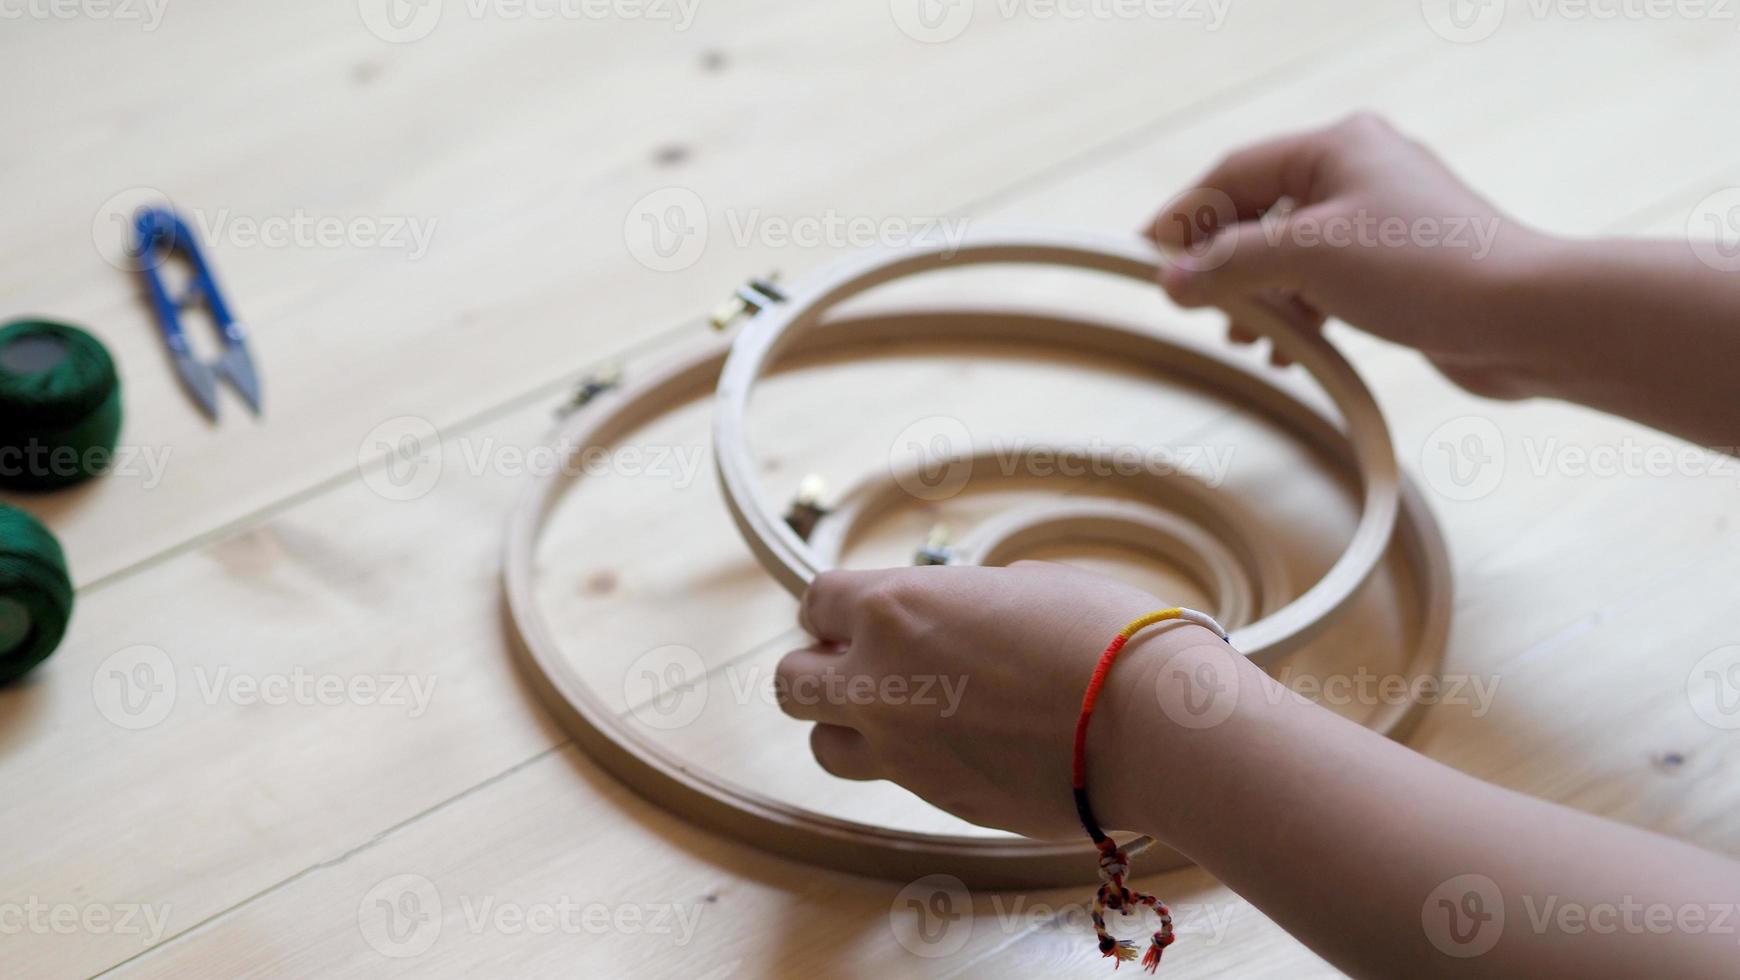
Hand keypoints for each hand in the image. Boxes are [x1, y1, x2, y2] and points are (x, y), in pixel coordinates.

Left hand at [776, 561, 1224, 838]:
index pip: (816, 602)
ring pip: (824, 746)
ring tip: (899, 710)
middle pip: (792, 683)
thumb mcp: (1020, 583)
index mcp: (894, 609)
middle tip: (865, 663)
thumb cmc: (1102, 635)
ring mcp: (903, 752)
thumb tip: (952, 615)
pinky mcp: (940, 802)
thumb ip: (958, 601)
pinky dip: (909, 762)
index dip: (835, 608)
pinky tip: (961, 742)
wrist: (1152, 725)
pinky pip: (892, 781)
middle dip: (819, 669)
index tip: (856, 613)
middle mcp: (879, 683)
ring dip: (847, 726)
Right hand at [1146, 112, 1557, 398]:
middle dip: (1224, 265)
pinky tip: (1290, 351)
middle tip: (1194, 307)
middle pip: (1259, 212)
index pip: (1232, 173)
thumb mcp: (1305, 260)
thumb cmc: (1426, 270)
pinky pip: (1326, 284)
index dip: (1182, 217)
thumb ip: (1228, 267)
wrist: (1526, 318)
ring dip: (1261, 298)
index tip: (1144, 259)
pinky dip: (1300, 315)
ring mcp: (1383, 220)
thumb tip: (1170, 280)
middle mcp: (1360, 171)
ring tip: (1246, 340)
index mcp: (1338, 145)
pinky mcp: (1401, 268)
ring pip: (1291, 253)